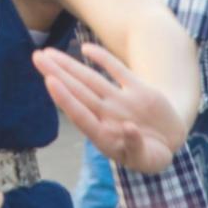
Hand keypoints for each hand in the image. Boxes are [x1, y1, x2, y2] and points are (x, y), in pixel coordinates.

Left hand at [33, 42, 186, 173]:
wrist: (170, 141)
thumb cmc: (152, 155)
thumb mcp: (147, 159)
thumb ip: (135, 146)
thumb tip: (128, 128)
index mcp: (105, 135)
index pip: (80, 114)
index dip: (65, 99)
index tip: (50, 81)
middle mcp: (107, 114)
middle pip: (77, 91)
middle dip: (56, 74)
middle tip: (36, 56)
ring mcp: (120, 100)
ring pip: (90, 78)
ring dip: (69, 65)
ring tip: (47, 52)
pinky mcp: (137, 89)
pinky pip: (117, 69)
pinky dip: (102, 58)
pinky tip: (85, 47)